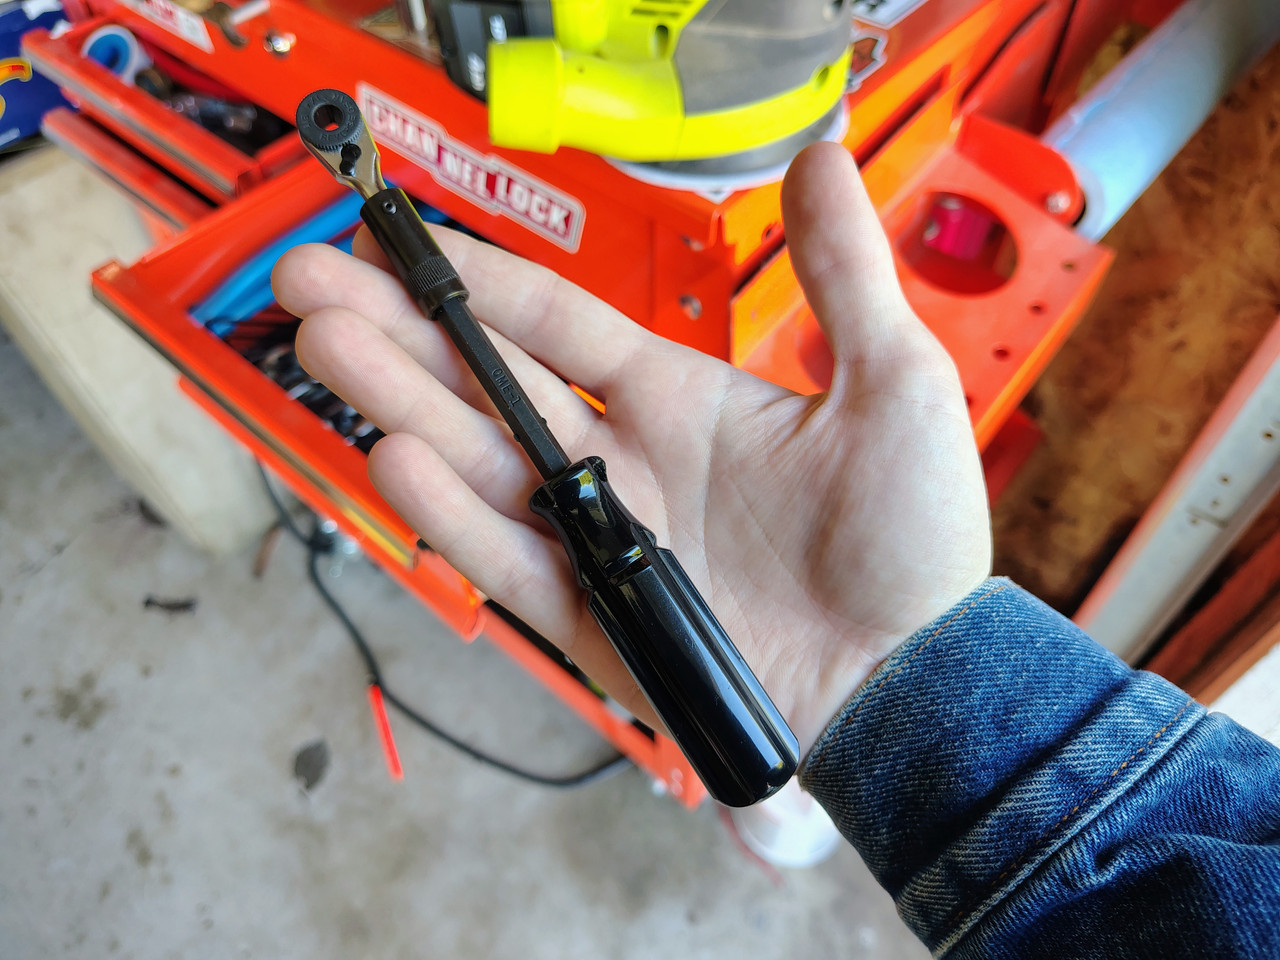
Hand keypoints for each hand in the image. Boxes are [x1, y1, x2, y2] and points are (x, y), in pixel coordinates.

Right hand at [272, 143, 991, 755]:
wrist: (912, 669)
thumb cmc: (909, 535)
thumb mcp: (893, 381)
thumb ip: (842, 273)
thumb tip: (819, 157)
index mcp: (674, 396)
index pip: (552, 322)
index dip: (480, 279)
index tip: (409, 236)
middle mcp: (621, 459)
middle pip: (487, 381)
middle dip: (400, 328)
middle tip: (314, 278)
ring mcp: (601, 534)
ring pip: (479, 460)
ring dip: (400, 400)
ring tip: (327, 343)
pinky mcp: (594, 612)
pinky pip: (511, 558)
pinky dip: (455, 512)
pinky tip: (402, 454)